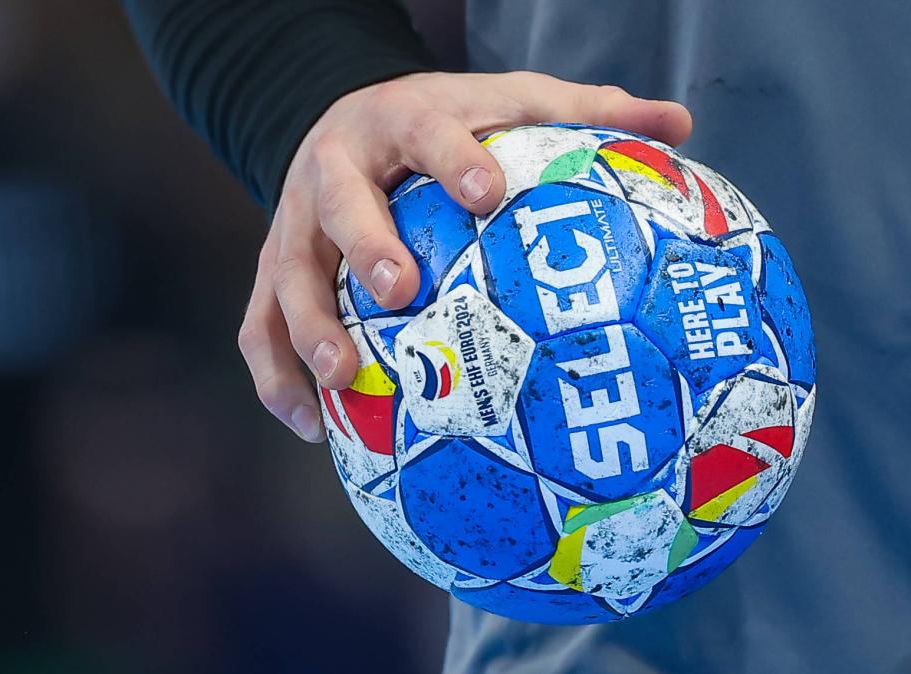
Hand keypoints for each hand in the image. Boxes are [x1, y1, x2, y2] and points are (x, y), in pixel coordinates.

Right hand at [238, 71, 692, 441]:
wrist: (342, 121)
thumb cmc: (438, 124)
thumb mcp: (505, 102)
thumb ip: (582, 113)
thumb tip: (678, 124)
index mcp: (398, 122)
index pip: (425, 133)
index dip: (452, 160)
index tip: (490, 194)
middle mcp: (334, 169)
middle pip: (338, 204)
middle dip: (366, 244)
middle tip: (401, 289)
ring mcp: (293, 222)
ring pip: (287, 275)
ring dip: (307, 327)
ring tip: (341, 381)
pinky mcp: (270, 268)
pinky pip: (257, 325)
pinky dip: (275, 376)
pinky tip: (310, 428)